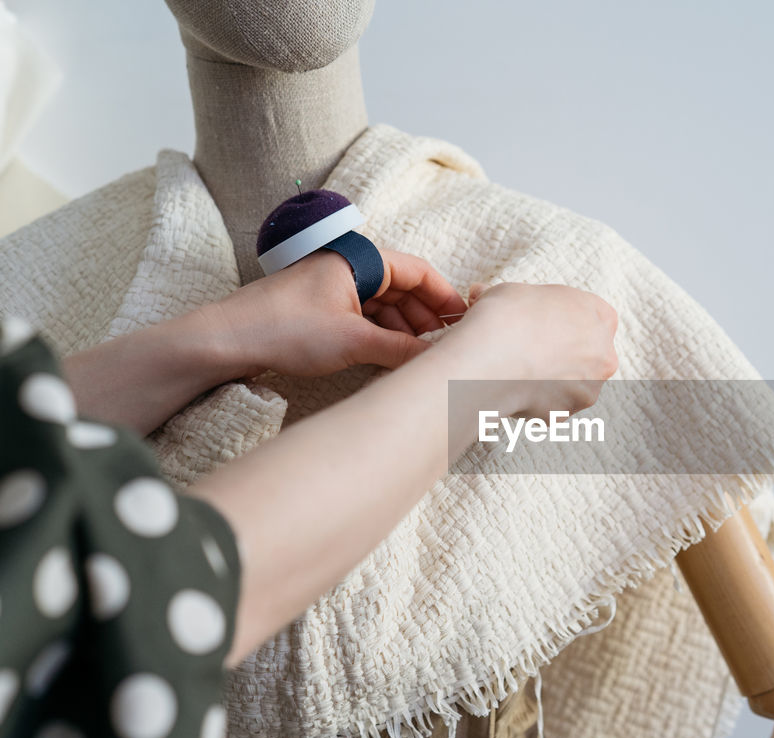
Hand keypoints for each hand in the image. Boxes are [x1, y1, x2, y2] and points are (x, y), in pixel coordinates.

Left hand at [208, 248, 468, 377]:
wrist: (225, 340)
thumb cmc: (284, 330)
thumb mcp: (354, 342)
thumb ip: (402, 349)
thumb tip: (437, 359)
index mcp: (359, 259)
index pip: (418, 270)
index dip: (444, 296)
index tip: (464, 320)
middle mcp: (348, 266)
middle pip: (402, 286)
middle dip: (426, 315)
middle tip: (446, 343)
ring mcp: (332, 286)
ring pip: (384, 303)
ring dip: (405, 327)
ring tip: (421, 354)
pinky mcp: (319, 307)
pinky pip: (364, 315)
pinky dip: (382, 332)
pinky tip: (392, 354)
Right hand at [438, 281, 618, 416]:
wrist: (488, 361)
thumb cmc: (505, 318)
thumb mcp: (513, 291)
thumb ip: (518, 299)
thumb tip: (485, 295)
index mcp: (601, 316)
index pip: (592, 315)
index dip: (564, 318)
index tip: (543, 321)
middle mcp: (604, 355)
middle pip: (588, 352)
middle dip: (562, 351)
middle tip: (530, 347)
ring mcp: (587, 389)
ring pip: (571, 383)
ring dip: (551, 378)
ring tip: (517, 369)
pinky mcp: (565, 414)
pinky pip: (551, 404)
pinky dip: (535, 399)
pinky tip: (513, 387)